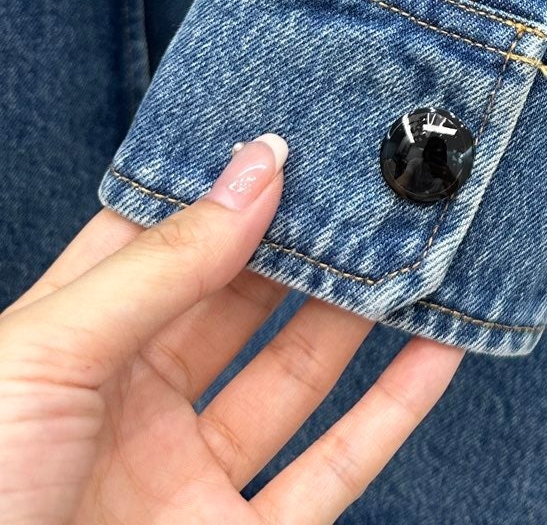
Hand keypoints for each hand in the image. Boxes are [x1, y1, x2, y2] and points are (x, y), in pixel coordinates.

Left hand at [0, 134, 462, 524]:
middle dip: (310, 238)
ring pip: (298, 374)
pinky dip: (395, 410)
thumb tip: (258, 166)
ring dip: (364, 312)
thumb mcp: (44, 357)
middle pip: (244, 301)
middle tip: (379, 175)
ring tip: (422, 241)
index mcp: (69, 349)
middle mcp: (133, 407)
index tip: (299, 127)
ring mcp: (188, 480)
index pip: (162, 241)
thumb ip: (163, 265)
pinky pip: (334, 472)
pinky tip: (441, 347)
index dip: (227, 184)